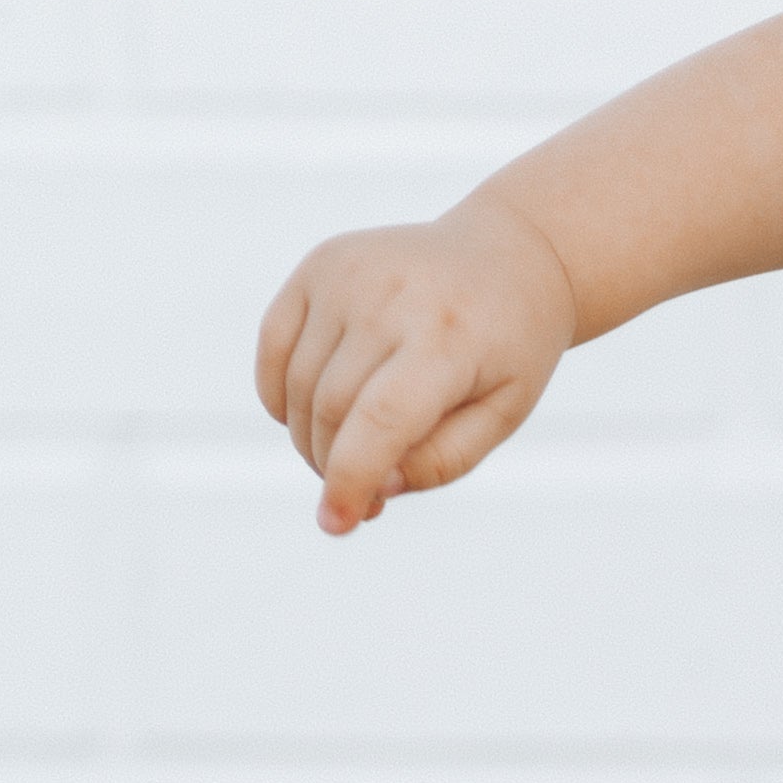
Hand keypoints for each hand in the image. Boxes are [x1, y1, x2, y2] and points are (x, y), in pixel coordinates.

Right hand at [255, 197, 576, 535]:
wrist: (507, 259)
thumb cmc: (508, 349)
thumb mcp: (503, 413)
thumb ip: (443, 460)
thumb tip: (375, 487)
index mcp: (450, 337)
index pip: (381, 420)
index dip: (350, 479)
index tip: (337, 523)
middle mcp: (393, 296)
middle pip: (331, 409)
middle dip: (335, 465)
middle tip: (364, 489)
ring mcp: (350, 273)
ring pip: (299, 385)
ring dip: (310, 436)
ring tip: (351, 451)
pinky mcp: (321, 263)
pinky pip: (274, 344)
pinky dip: (282, 393)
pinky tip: (313, 414)